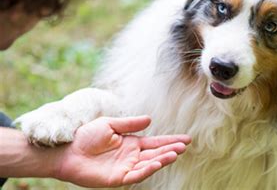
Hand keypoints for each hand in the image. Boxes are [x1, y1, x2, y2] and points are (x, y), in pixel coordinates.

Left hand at [53, 116, 190, 186]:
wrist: (67, 150)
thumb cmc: (85, 136)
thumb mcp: (110, 125)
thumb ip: (130, 124)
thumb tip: (150, 120)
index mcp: (131, 143)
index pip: (155, 143)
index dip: (170, 141)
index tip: (186, 139)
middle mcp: (131, 156)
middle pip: (155, 154)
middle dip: (170, 150)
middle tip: (184, 146)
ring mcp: (125, 168)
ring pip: (149, 165)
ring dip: (162, 160)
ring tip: (175, 153)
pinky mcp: (117, 178)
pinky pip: (136, 175)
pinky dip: (147, 170)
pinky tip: (157, 163)